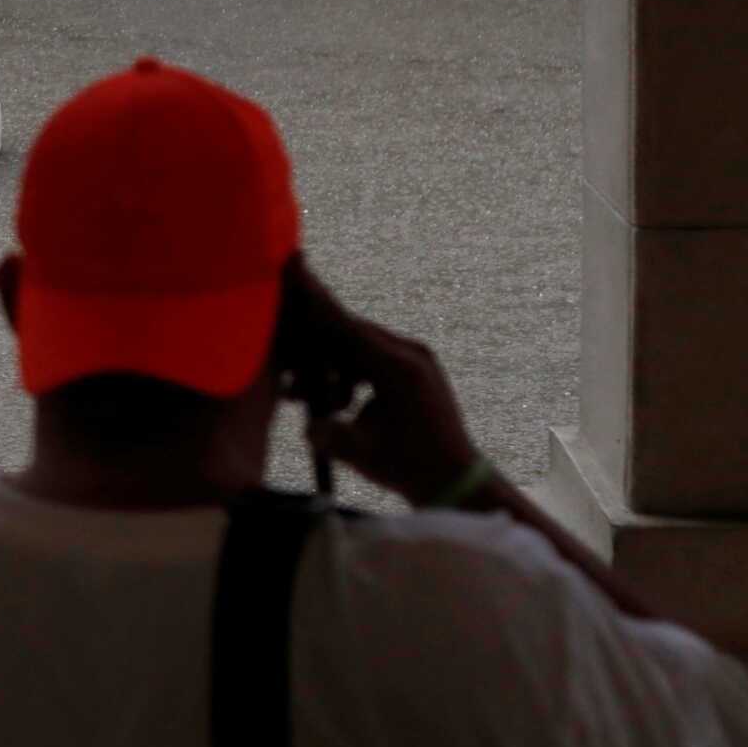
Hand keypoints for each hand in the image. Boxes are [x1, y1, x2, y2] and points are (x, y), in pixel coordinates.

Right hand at [283, 257, 482, 505]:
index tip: (293, 264)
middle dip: (313, 351)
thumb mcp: (359, 451)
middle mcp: (410, 353)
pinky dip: (349, 372)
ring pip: (358, 346)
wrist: (458, 482)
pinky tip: (337, 401)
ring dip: (330, 367)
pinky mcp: (416, 369)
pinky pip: (373, 358)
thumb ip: (325, 429)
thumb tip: (307, 417)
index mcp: (398, 367)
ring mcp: (416, 359)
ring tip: (309, 398)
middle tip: (289, 379)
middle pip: (348, 333)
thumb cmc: (410, 468)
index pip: (344, 324)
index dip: (313, 297)